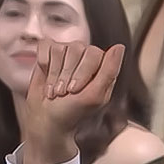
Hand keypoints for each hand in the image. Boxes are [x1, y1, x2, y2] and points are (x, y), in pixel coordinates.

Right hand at [21, 40, 124, 163]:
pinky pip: (46, 46)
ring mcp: (67, 53)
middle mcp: (85, 57)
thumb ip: (109, 71)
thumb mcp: (95, 95)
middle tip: (64, 92)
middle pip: (76, 48)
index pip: (94, 53)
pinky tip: (47, 77)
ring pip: (59, 49)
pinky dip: (44, 63)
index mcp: (101, 68)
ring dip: (54, 73)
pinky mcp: (49, 52)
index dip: (82, 72)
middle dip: (66, 74)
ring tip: (56, 89)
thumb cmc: (74, 111)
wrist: (47, 118)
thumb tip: (120, 47)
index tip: (75, 91)